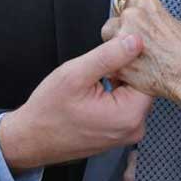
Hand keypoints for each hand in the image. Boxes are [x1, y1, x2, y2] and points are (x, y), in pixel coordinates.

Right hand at [0, 35, 152, 170]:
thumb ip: (109, 56)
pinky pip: (126, 105)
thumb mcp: (76, 75)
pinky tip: (99, 87)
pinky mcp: (119, 132)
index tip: (118, 49)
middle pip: (144, 85)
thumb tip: (135, 41)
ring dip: (121, 80)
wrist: (30, 139)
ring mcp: (127, 133)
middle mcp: (134, 128)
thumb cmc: (48, 111)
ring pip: (135, 94)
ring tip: (98, 74)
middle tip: (104, 60)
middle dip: (128, 69)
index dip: (136, 58)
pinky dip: (116, 92)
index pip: (150, 76)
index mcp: (129, 115)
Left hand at [99, 0, 180, 100]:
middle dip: (123, 33)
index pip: (130, 5)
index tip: (140, 29)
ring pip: (108, 41)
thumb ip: (158, 23)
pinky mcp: (120, 64)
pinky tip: (136, 72)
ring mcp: (123, 40)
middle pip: (116, 20)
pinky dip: (120, 69)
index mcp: (147, 4)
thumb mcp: (178, 26)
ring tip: (137, 59)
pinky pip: (112, 64)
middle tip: (138, 46)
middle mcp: (132, 17)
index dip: (136, 20)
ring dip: (117, 49)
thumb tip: (152, 28)